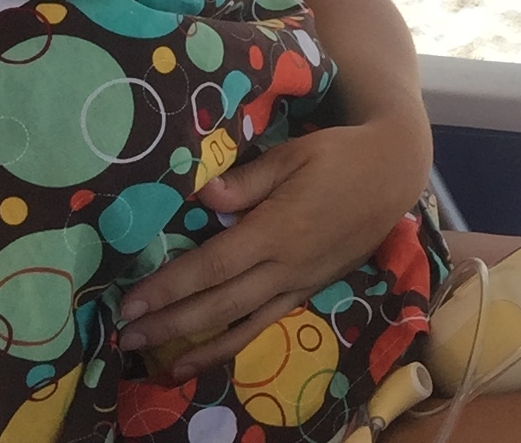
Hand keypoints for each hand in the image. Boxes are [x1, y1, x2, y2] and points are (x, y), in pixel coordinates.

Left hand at [116, 119, 421, 381]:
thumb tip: (205, 198)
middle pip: (219, 304)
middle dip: (170, 323)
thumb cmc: (339, 155)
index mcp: (277, 230)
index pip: (212, 267)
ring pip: (243, 324)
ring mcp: (300, 282)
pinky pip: (267, 322)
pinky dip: (237, 342)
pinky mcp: (311, 287)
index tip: (131, 302)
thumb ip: (247, 181)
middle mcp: (286, 266)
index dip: (170, 287)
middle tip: (126, 337)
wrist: (393, 173)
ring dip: (200, 346)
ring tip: (162, 365)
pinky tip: (213, 352)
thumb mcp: (293, 155)